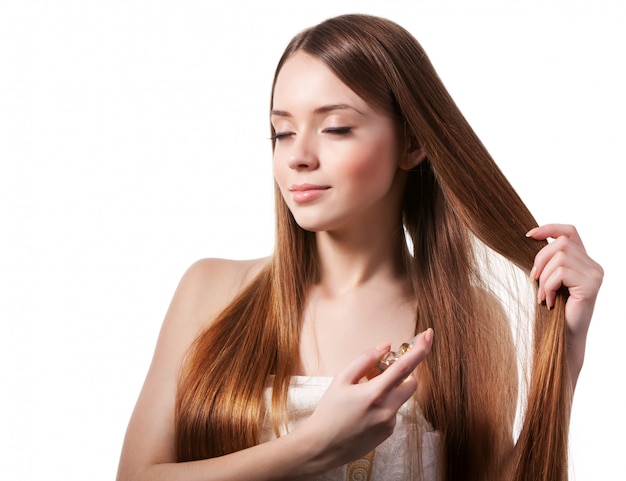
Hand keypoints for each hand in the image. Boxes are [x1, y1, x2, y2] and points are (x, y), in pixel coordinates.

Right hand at [301, 329, 432, 471]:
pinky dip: (385, 403)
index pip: (405, 366)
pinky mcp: (388, 432)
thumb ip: (365, 360)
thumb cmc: (329, 412)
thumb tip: (385, 346)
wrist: (323, 447)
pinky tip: (364, 409)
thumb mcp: (341, 379)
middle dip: (402, 373)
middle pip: (411, 383)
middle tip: (379, 370)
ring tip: (366, 391)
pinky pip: (393, 410)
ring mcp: (390, 423)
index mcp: (375, 393)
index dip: (419, 349)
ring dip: (392, 388)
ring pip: (402, 397)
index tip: (428, 335)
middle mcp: (387, 409)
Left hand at [526, 224, 602, 342]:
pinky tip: (549, 301)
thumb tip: (529, 238)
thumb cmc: (554, 309)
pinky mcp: (591, 286)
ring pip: (560, 257)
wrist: (564, 337)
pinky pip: (561, 273)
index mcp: (584, 261)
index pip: (570, 231)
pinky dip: (548, 286)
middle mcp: (593, 265)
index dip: (549, 228)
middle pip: (561, 242)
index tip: (528, 235)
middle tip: (534, 279)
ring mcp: (595, 275)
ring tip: (543, 294)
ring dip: (544, 276)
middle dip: (540, 259)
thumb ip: (547, 261)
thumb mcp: (548, 279)